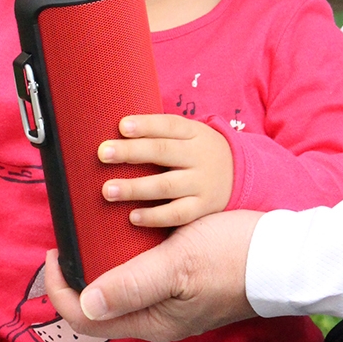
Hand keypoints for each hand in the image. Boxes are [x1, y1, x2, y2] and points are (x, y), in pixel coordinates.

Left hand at [45, 209, 261, 341]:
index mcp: (152, 321)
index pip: (85, 318)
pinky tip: (126, 229)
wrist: (284, 253)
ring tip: (90, 230)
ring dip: (99, 264)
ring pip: (120, 289)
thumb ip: (131, 283)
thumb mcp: (178, 265)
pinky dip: (124, 257)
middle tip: (68, 238)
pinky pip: (141, 275)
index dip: (60, 289)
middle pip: (99, 305)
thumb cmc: (233, 256)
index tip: (55, 251)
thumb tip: (85, 303)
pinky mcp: (185, 284)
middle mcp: (158, 317)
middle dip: (76, 275)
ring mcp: (172, 302)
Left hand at [99, 113, 232, 226]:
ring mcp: (202, 183)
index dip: (146, 125)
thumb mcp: (189, 135)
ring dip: (135, 188)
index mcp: (194, 133)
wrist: (240, 175)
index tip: (121, 125)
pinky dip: (154, 216)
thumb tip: (117, 131)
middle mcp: (199, 156)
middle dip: (131, 152)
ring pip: (166, 185)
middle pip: (163, 152)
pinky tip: (132, 216)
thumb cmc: (197, 152)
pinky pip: (177, 214)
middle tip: (103, 153)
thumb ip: (160, 133)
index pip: (168, 125)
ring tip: (107, 190)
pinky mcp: (203, 208)